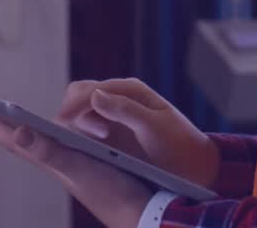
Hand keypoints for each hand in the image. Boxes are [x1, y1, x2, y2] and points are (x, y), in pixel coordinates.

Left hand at [0, 108, 151, 227]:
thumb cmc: (113, 192)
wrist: (145, 212)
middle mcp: (61, 163)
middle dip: (6, 123)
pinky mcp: (96, 165)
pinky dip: (62, 132)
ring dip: (31, 127)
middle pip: (26, 140)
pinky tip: (67, 131)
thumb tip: (17, 132)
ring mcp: (78, 165)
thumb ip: (49, 150)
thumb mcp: (79, 168)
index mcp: (52, 161)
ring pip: (47, 142)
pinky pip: (70, 143)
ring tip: (16, 117)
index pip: (15, 140)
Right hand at [57, 78, 219, 188]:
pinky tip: (90, 149)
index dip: (76, 103)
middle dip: (72, 110)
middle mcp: (119, 99)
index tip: (63, 120)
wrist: (194, 167)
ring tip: (95, 142)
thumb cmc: (178, 145)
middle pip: (82, 95)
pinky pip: (88, 129)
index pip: (94, 89)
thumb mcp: (153, 127)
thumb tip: (95, 95)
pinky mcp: (112, 134)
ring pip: (82, 112)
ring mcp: (114, 116)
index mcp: (131, 91)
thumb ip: (125, 110)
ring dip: (77, 124)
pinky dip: (81, 135)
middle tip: (79, 135)